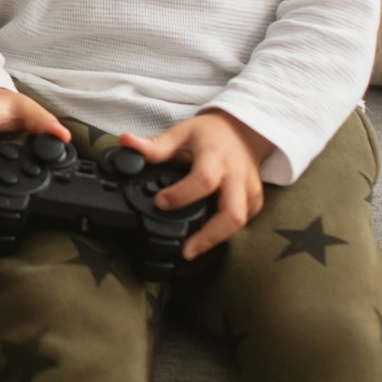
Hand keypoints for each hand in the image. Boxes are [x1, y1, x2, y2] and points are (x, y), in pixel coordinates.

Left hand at [118, 110, 272, 260]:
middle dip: (209, 236)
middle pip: (232, 214)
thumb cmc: (209, 134)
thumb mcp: (181, 133)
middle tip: (185, 250)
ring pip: (240, 222)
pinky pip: (244, 222)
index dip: (181, 195)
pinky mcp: (256, 201)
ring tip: (192, 250)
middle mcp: (237, 175)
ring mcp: (250, 190)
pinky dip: (226, 233)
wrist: (242, 131)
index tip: (160, 203)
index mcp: (216, 156)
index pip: (203, 180)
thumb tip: (125, 141)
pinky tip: (206, 238)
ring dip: (217, 239)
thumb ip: (155, 145)